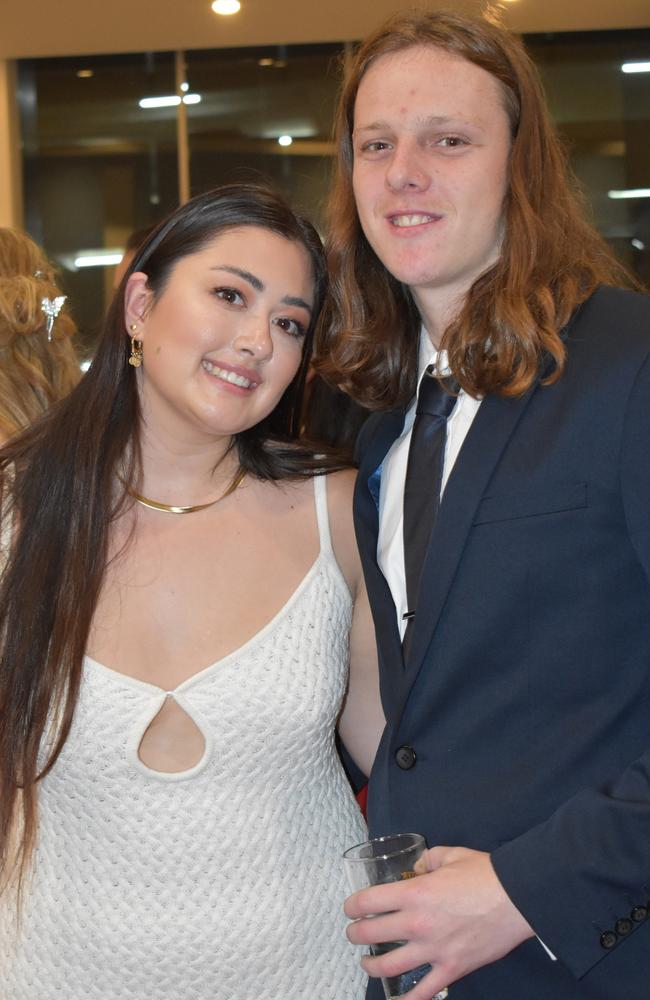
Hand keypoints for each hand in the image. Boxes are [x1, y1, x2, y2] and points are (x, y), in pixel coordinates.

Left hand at [344, 846, 533, 997]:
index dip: (352, 905)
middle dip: (355, 934)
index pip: (367, 901)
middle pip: (369, 934)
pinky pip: (422, 992)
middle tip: (354, 933)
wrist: (517, 898)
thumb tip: (418, 868)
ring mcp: (433, 950)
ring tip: (367, 963)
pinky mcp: (451, 969)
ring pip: (388, 966)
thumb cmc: (483, 873)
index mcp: (413, 892)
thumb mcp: (448, 854)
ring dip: (371, 966)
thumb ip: (427, 860)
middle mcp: (417, 923)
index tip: (351, 907)